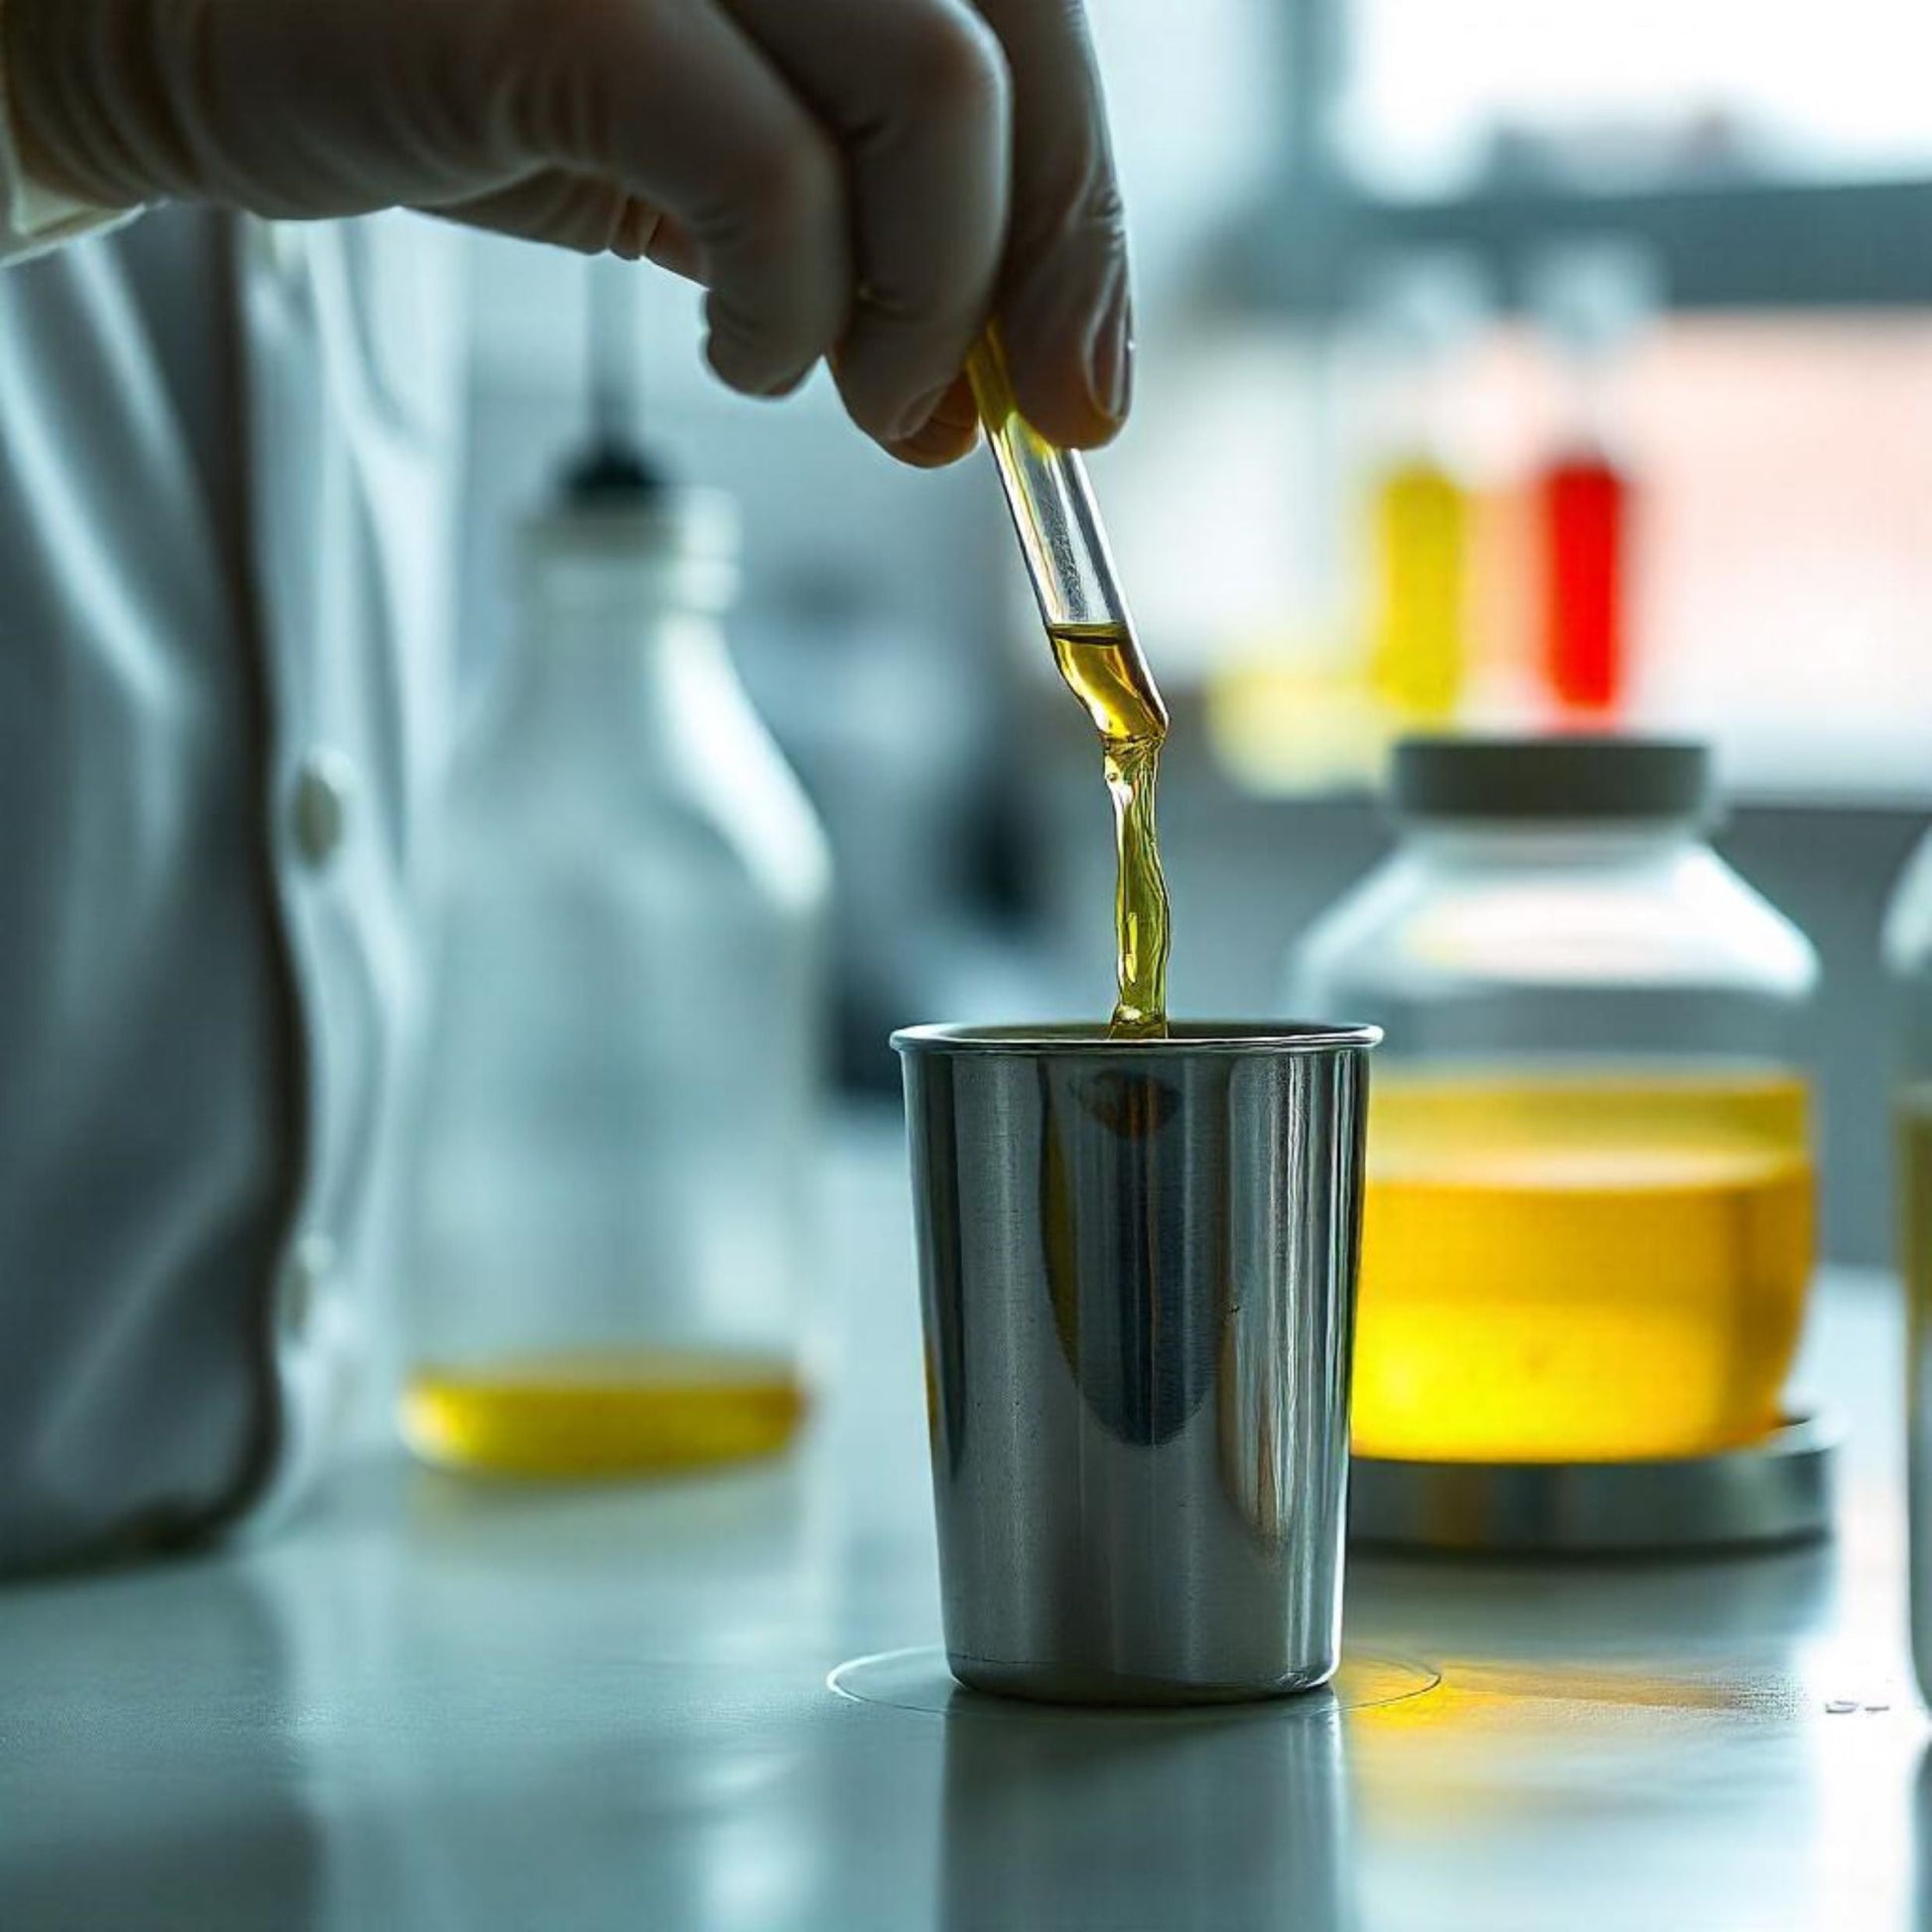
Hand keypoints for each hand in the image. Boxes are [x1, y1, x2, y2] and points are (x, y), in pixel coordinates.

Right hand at [2, 0, 1130, 463]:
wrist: (195, 27)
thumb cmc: (460, 71)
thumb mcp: (697, 151)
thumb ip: (845, 231)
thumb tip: (967, 396)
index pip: (1030, 20)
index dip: (1082, 207)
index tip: (1082, 379)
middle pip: (1015, 39)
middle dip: (1046, 259)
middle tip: (1012, 419)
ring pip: (933, 89)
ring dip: (925, 300)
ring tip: (854, 392)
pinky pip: (768, 170)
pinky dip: (792, 305)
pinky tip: (745, 355)